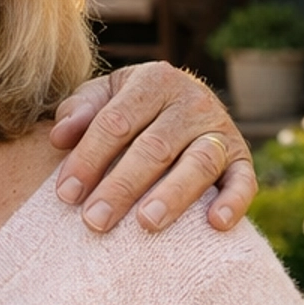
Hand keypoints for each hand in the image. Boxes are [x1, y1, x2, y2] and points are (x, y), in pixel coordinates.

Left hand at [49, 64, 255, 234]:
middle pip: (154, 147)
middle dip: (121, 186)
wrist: (182, 103)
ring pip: (198, 163)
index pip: (116, 122)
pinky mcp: (242, 159)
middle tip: (95, 220)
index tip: (65, 194)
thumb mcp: (103, 97)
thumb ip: (78, 112)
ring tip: (146, 224)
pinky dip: (234, 202)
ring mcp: (220, 130)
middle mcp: (192, 101)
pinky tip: (215, 224)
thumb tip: (59, 137)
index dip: (88, 158)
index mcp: (153, 80)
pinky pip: (244, 181)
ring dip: (173, 196)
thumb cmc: (130, 108)